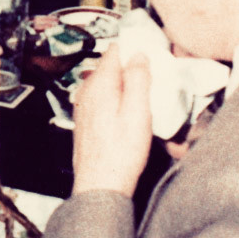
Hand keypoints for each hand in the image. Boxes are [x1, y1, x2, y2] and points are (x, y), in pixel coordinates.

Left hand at [71, 49, 152, 197]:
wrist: (100, 186)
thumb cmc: (120, 154)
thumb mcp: (138, 112)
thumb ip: (138, 79)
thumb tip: (138, 54)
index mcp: (100, 84)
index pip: (115, 51)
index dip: (135, 50)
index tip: (151, 57)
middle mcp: (87, 92)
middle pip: (112, 68)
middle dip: (132, 71)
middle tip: (154, 83)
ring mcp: (84, 107)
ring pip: (108, 86)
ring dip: (126, 89)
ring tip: (146, 103)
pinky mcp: (87, 121)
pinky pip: (104, 102)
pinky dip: (118, 103)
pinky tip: (130, 118)